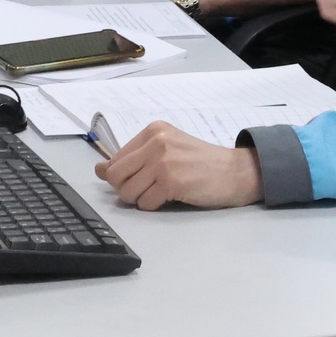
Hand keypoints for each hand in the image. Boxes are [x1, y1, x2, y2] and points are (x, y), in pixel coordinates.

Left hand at [95, 120, 261, 210]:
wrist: (236, 172)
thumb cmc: (201, 163)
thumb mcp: (167, 150)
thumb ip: (134, 158)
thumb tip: (99, 169)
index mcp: (154, 130)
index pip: (114, 160)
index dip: (123, 177)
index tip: (143, 178)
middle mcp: (156, 141)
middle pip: (115, 176)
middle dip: (127, 189)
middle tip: (151, 188)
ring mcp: (163, 161)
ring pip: (127, 192)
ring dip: (142, 199)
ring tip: (163, 191)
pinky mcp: (171, 181)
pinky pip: (144, 204)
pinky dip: (155, 206)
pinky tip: (173, 196)